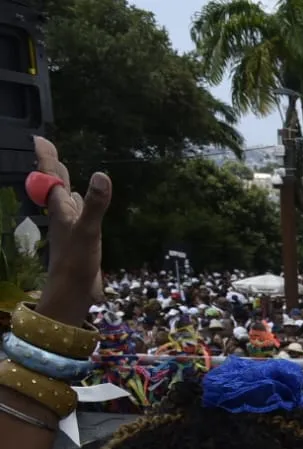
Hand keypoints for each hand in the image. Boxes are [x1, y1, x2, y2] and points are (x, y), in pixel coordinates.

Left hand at [32, 137, 111, 326]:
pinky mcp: (82, 239)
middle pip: (55, 185)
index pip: (51, 178)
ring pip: (65, 199)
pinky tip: (83, 202)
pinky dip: (80, 202)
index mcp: (61, 210)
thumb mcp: (88, 231)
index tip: (40, 139)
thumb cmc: (76, 262)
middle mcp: (64, 215)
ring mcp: (72, 227)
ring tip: (63, 171)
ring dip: (63, 184)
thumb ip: (96, 204)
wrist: (74, 293)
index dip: (46, 159)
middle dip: (52, 167)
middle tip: (48, 149)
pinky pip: (79, 213)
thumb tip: (102, 175)